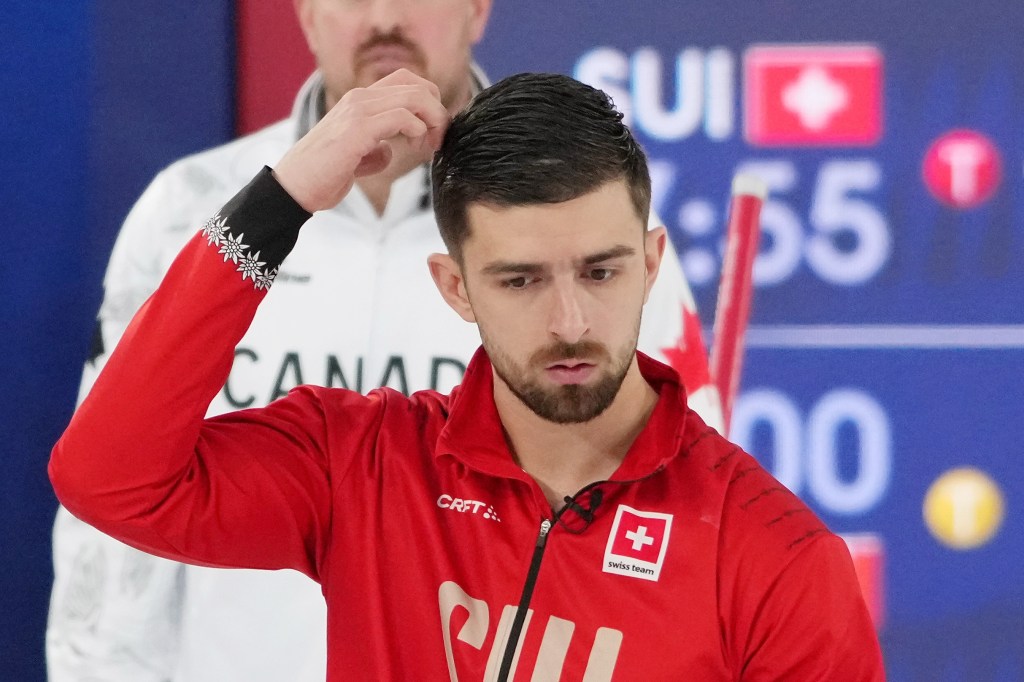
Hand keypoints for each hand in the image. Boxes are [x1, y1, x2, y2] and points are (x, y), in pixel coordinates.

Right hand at [273, 69, 448, 212]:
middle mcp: (359, 99)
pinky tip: (415, 148)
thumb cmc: (323, 175)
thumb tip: (388, 152)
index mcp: (359, 102)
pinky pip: (402, 117)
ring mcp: (357, 110)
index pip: (407, 82)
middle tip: (437, 140)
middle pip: (416, 84)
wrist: (294, 188)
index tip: (433, 132)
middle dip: (437, 111)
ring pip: (414, 97)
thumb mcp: (355, 157)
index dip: (429, 103)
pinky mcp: (357, 129)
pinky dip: (418, 131)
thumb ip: (374, 148)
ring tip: (429, 146)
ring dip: (432, 121)